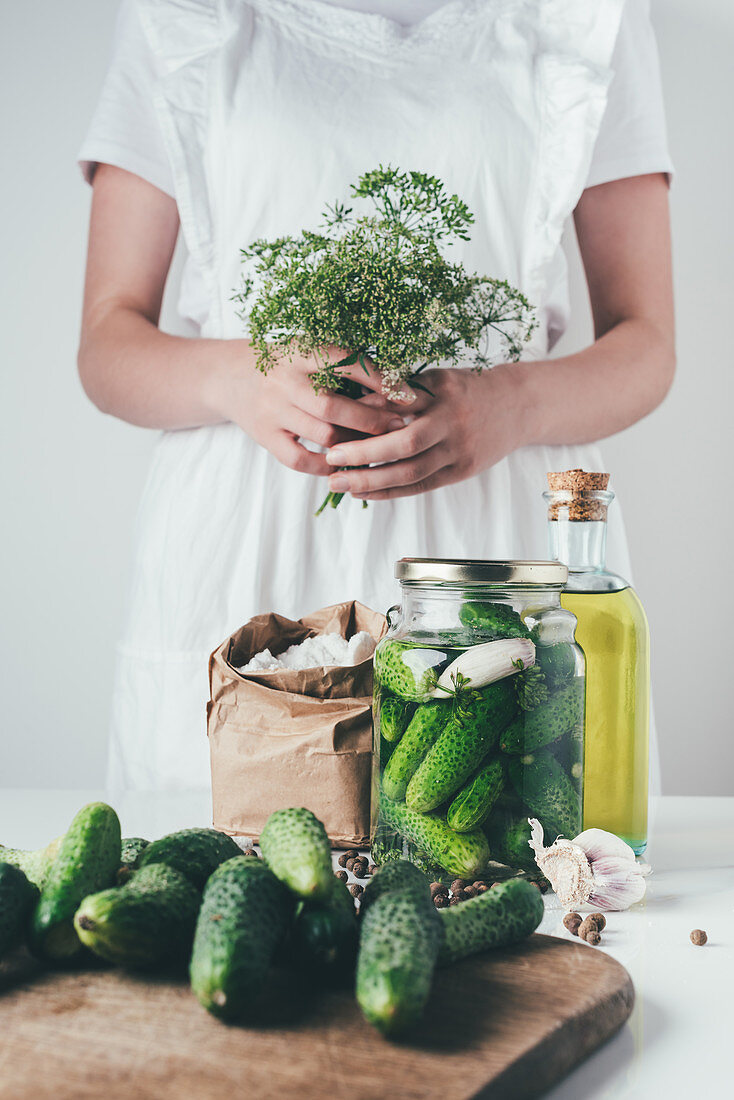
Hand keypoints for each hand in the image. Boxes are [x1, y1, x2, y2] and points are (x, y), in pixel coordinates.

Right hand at [209, 343, 405, 476]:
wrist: (230, 375)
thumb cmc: (286, 363)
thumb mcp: (311, 350)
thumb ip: (346, 365)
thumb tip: (398, 386)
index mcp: (301, 351)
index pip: (347, 363)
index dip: (381, 380)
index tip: (409, 395)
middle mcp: (285, 381)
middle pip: (334, 407)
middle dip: (373, 419)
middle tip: (400, 426)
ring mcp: (273, 411)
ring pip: (323, 436)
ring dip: (356, 444)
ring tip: (379, 446)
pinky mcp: (265, 437)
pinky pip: (301, 460)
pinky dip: (328, 465)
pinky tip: (346, 463)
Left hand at [323, 365, 529, 499]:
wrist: (519, 405)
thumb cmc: (466, 389)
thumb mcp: (437, 378)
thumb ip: (401, 390)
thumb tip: (354, 404)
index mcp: (442, 390)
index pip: (396, 404)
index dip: (364, 417)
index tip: (332, 422)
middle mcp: (453, 421)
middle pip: (404, 444)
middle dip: (364, 454)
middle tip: (330, 459)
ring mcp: (460, 449)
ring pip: (411, 472)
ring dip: (372, 481)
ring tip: (339, 484)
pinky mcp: (463, 470)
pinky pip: (422, 486)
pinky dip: (392, 491)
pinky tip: (365, 493)